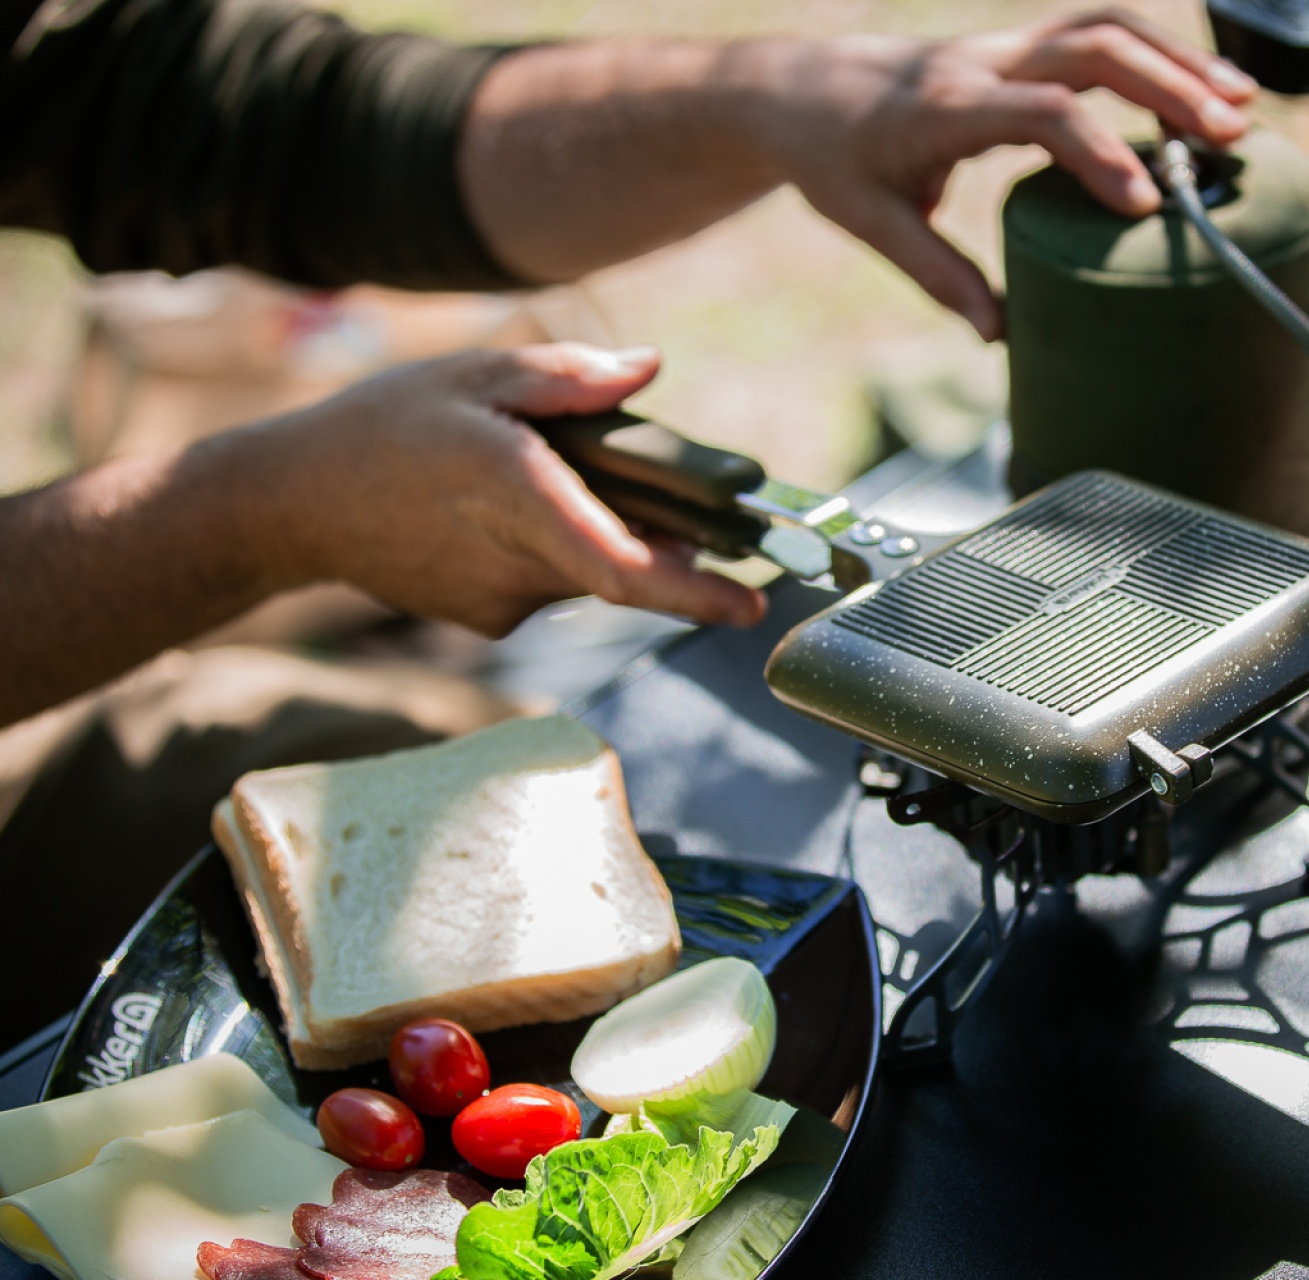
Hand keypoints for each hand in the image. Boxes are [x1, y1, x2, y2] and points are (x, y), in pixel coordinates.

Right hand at [236, 343, 767, 636]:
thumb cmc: (383, 426)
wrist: (293, 504)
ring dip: (604, 530)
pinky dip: (561, 546)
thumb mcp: (473, 374)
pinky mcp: (490, 619)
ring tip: (542, 477)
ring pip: (591, 569)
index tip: (749, 603)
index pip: (619, 566)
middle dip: (668, 539)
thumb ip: (566, 376)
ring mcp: (501, 601)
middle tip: (697, 514)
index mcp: (515, 496)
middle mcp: (515, 561)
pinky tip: (505, 510)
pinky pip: (555, 581)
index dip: (692, 592)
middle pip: (624, 562)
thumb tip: (647, 371)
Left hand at [751, 10, 1257, 338]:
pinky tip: (1199, 96)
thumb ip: (937, 273)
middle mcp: (983, 63)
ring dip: (1177, 60)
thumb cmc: (833, 159)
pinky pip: (1097, 37)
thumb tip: (999, 333)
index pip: (1039, 111)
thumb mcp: (870, 223)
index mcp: (945, 106)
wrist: (798, 90)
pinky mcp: (1021, 51)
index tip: (1144, 202)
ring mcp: (1006, 47)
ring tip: (1241, 107)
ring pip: (1105, 25)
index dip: (1100, 151)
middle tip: (1228, 138)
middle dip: (1168, 85)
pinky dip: (1155, 58)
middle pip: (1092, 46)